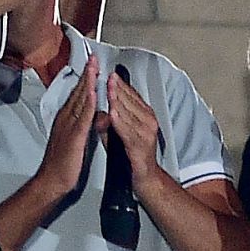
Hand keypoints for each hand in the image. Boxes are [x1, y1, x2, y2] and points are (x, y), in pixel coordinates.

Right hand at [36, 56, 99, 195]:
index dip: (86, 78)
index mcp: (66, 118)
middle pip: (78, 92)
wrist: (52, 180)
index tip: (92, 65)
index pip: (78, 94)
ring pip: (80, 99)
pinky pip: (83, 116)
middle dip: (87, 74)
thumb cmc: (62, 164)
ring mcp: (68, 125)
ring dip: (88, 82)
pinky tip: (94, 92)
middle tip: (93, 57)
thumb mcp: (75, 140)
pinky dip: (88, 102)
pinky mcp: (74, 135)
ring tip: (94, 67)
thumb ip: (85, 126)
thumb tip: (98, 117)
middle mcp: (66, 118)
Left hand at [105, 70, 163, 185]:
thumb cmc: (133, 154)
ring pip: (129, 113)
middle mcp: (148, 122)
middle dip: (118, 88)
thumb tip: (101, 109)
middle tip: (109, 76)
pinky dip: (119, 121)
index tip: (110, 73)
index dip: (120, 84)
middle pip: (131, 101)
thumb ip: (111, 120)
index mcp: (145, 116)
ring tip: (109, 89)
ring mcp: (145, 133)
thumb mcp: (120, 132)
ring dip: (119, 100)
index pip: (132, 95)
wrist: (145, 177)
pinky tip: (112, 114)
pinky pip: (128, 131)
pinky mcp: (140, 146)